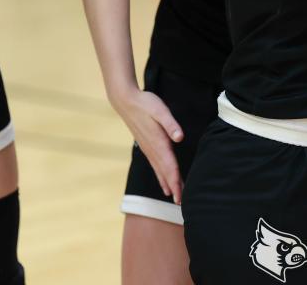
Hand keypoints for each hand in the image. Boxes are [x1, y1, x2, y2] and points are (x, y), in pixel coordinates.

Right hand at [110, 87, 184, 202]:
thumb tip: (180, 138)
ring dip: (167, 184)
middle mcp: (153, 149)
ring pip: (159, 170)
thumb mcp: (161, 110)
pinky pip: (155, 165)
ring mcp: (148, 148)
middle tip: (181, 205)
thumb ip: (170, 124)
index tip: (181, 197)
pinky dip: (161, 175)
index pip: (170, 167)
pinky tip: (163, 180)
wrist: (126, 101)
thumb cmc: (146, 103)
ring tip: (174, 197)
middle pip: (165, 173)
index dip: (176, 182)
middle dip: (174, 188)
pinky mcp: (146, 145)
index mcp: (158, 143)